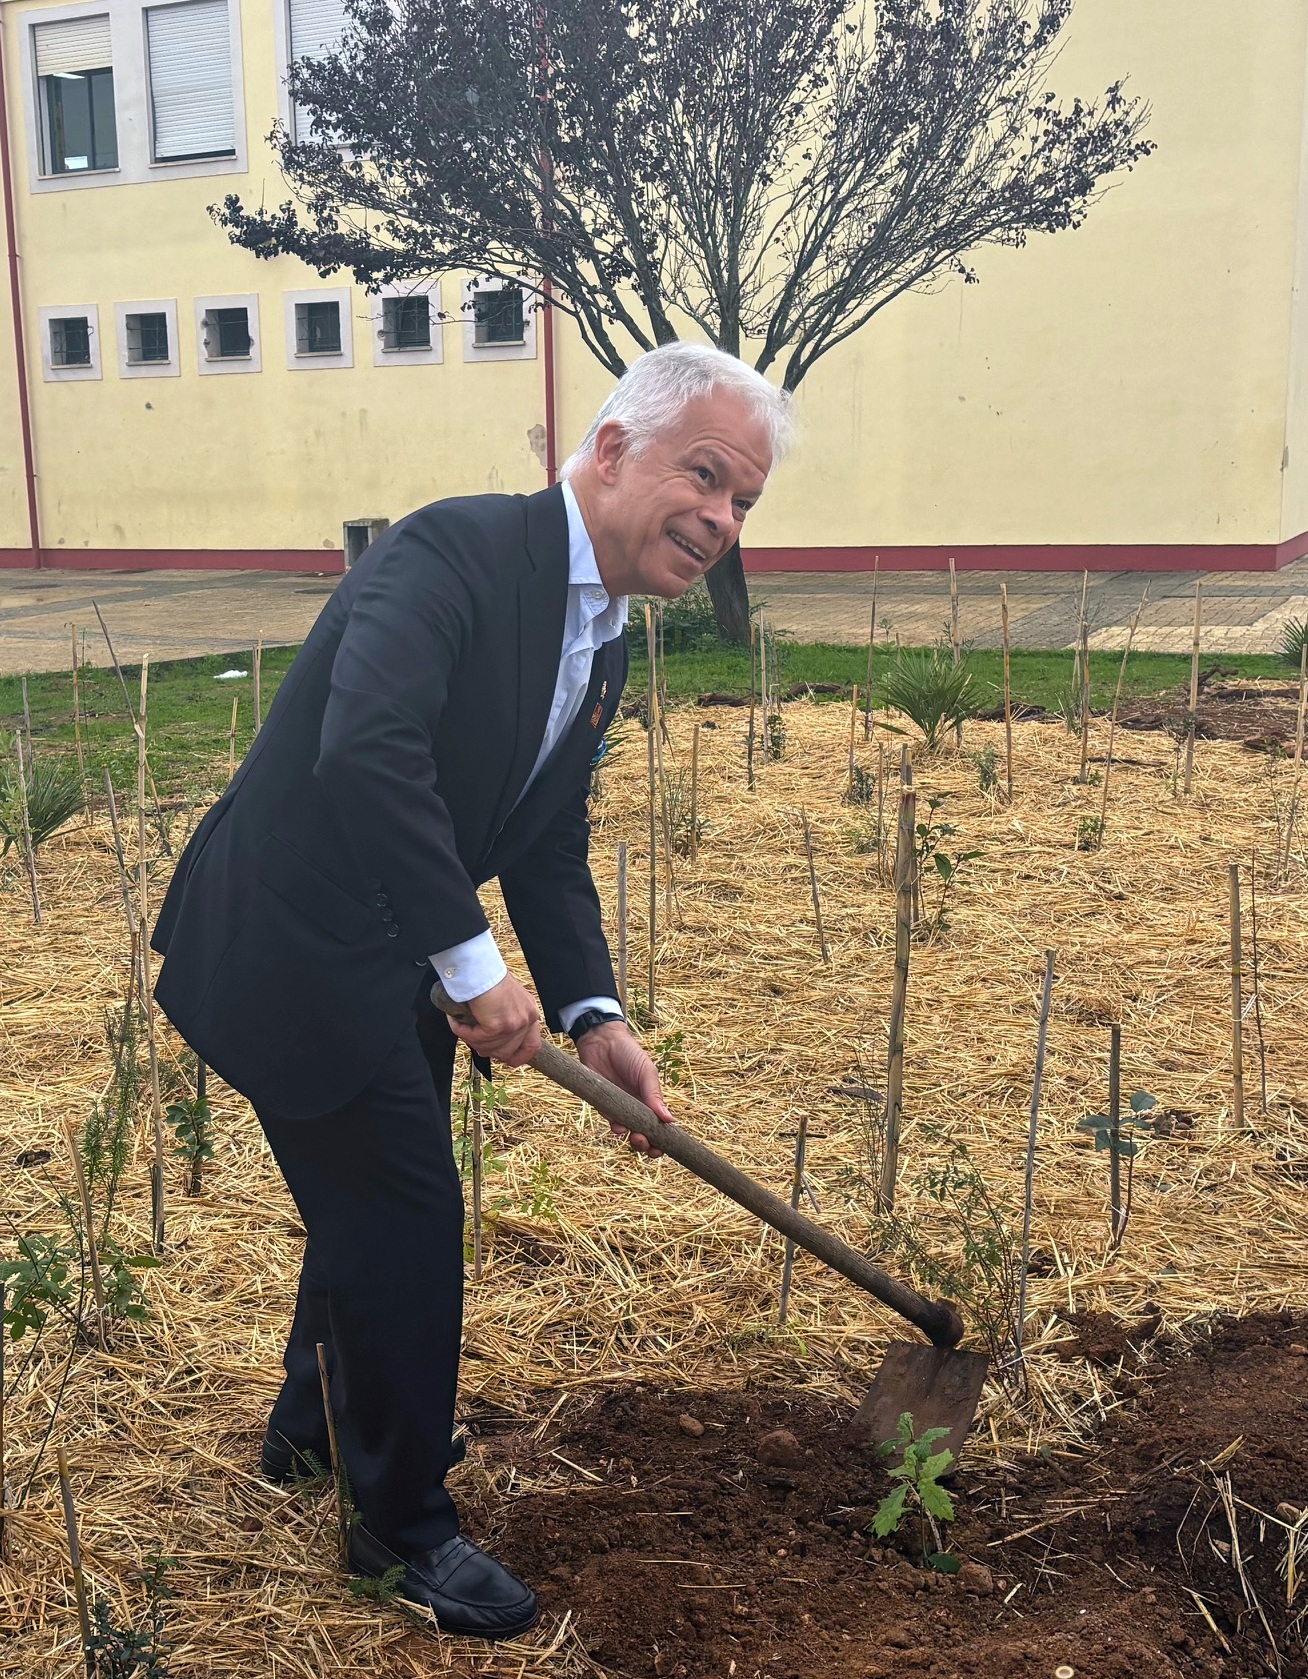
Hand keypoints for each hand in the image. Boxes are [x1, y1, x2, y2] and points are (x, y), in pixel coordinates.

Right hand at [445, 972, 541, 1066]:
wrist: (478, 967)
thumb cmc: (487, 978)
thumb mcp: (506, 1001)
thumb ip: (506, 1019)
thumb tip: (494, 1043)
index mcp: (530, 1013)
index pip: (532, 1047)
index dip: (517, 1057)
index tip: (502, 1059)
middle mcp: (527, 1019)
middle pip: (507, 1053)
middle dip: (486, 1049)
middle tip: (472, 1038)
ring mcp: (515, 1024)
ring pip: (489, 1049)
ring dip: (471, 1039)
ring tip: (461, 1023)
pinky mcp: (499, 1026)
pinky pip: (477, 1039)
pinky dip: (463, 1032)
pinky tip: (456, 1020)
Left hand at [575, 1022, 672, 1157]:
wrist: (601, 1042)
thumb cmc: (629, 1054)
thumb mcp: (647, 1073)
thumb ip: (655, 1096)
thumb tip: (670, 1120)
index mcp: (652, 1100)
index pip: (660, 1126)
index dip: (662, 1140)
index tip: (663, 1148)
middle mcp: (638, 1107)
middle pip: (645, 1134)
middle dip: (648, 1145)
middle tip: (648, 1145)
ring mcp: (621, 1108)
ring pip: (629, 1133)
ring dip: (633, 1140)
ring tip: (636, 1137)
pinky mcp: (605, 1106)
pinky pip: (612, 1122)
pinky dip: (617, 1128)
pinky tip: (618, 1126)